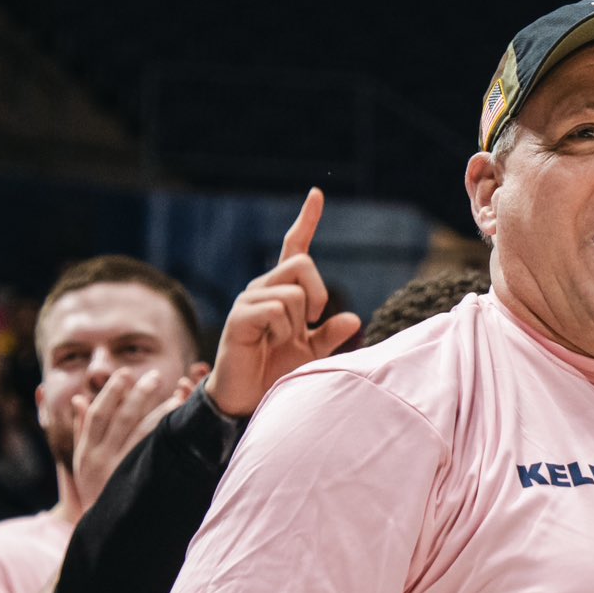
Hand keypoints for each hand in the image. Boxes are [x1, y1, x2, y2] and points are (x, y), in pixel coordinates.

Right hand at [71, 367, 188, 508]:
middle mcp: (101, 458)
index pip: (97, 414)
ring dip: (158, 411)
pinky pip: (153, 452)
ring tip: (176, 395)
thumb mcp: (80, 461)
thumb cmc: (93, 490)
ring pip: (139, 433)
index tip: (124, 374)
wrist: (102, 531)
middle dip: (137, 394)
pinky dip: (165, 434)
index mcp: (87, 451)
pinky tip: (180, 423)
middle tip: (153, 375)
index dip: (110, 392)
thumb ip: (82, 429)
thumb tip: (78, 399)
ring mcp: (120, 469)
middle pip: (119, 418)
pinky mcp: (137, 479)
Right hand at [207, 187, 361, 418]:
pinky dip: (284, 330)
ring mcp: (249, 300)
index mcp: (282, 291)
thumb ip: (331, 334)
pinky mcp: (240, 316)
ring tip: (282, 341)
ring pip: (294, 291)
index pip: (295, 248)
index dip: (306, 221)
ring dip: (299, 322)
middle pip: (303, 264)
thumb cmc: (277, 373)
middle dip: (320, 294)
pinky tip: (271, 343)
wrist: (250, 398)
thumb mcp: (313, 353)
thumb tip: (353, 318)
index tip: (317, 194)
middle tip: (312, 322)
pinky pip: (277, 309)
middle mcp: (264, 288)